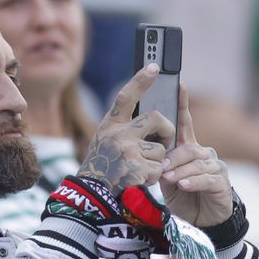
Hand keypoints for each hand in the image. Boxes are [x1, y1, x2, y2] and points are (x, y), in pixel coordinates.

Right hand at [80, 65, 173, 190]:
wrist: (92, 191)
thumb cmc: (103, 163)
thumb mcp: (107, 138)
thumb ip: (125, 126)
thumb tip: (156, 118)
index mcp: (111, 124)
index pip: (126, 96)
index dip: (141, 80)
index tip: (155, 66)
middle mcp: (118, 134)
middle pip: (157, 119)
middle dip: (167, 130)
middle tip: (164, 139)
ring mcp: (127, 152)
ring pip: (160, 149)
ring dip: (156, 161)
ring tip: (139, 167)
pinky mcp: (136, 170)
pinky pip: (158, 169)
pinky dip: (153, 176)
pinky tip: (139, 178)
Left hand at [159, 87, 233, 228]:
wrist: (199, 221)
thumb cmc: (182, 197)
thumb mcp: (166, 178)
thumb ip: (161, 163)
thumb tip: (149, 151)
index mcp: (189, 149)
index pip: (185, 123)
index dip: (183, 104)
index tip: (179, 85)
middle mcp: (204, 154)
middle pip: (188, 147)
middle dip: (173, 157)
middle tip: (161, 168)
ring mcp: (215, 167)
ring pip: (196, 163)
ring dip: (180, 171)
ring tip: (169, 180)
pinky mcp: (221, 182)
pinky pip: (206, 178)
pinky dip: (193, 181)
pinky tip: (184, 185)